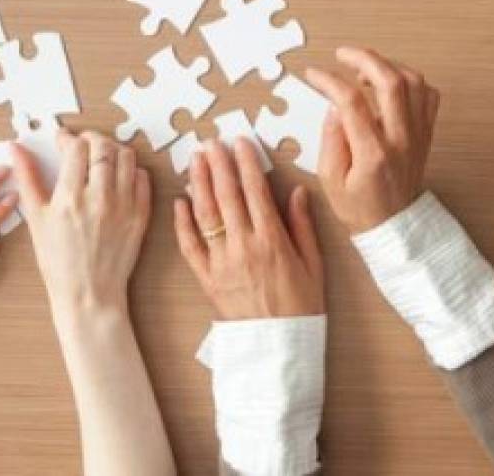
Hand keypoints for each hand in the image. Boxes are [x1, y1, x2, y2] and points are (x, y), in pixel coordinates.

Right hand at [13, 130, 150, 317]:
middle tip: (82, 146)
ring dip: (113, 150)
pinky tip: (118, 176)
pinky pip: (143, 178)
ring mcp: (124, 205)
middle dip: (91, 139)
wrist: (88, 293)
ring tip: (102, 158)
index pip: (76, 147)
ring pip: (127, 157)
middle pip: (103, 147)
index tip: (63, 140)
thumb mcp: (36, 219)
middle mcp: (100, 198)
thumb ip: (27, 179)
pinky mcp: (141, 214)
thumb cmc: (58, 261)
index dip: (68, 138)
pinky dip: (132, 170)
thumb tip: (16, 148)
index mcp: (70, 197)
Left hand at [174, 138, 322, 318]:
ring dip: (199, 184)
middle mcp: (244, 247)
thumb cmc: (301, 308)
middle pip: (227, 196)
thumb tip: (297, 192)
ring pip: (206, 215)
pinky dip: (182, 223)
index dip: (246, 163)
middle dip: (218, 165)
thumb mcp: (314, 265)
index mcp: (273, 240)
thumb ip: (303, 226)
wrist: (277, 350)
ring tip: (194, 160)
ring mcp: (222, 263)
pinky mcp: (207, 279)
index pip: (256, 191)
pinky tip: (179, 202)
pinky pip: (189, 247)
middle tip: (212, 142)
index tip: (241, 143)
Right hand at [307, 47, 440, 234]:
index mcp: (372, 154)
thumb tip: (334, 105)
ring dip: (388, 65)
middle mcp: (400, 140)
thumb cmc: (359, 207)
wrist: (394, 226)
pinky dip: (410, 80)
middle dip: (364, 58)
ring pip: (414, 82)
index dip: (330, 81)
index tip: (314, 75)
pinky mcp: (426, 133)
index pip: (352, 102)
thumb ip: (331, 140)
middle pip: (391, 82)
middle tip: (343, 54)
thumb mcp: (329, 180)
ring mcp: (418, 134)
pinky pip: (428, 94)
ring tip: (364, 68)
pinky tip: (390, 83)